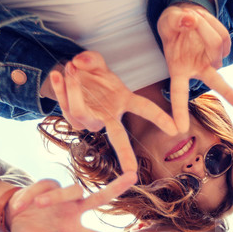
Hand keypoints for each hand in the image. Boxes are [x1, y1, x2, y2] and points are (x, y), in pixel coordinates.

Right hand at [8, 173, 135, 231]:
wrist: (13, 213)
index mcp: (73, 229)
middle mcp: (74, 210)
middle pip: (100, 198)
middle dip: (116, 188)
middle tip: (133, 177)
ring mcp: (64, 196)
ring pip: (72, 190)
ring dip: (55, 197)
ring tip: (37, 204)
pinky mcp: (50, 183)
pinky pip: (45, 186)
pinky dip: (32, 195)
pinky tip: (20, 205)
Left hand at [49, 51, 177, 173]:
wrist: (70, 76)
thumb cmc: (92, 74)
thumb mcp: (96, 62)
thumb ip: (91, 59)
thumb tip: (80, 63)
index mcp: (124, 102)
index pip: (144, 109)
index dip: (159, 118)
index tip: (175, 129)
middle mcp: (109, 116)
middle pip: (119, 137)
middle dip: (125, 155)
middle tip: (131, 172)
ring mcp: (91, 120)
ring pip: (82, 112)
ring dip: (73, 89)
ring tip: (70, 66)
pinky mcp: (73, 118)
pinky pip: (65, 105)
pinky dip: (60, 88)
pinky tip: (58, 74)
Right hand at [157, 4, 232, 132]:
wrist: (185, 16)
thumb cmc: (172, 25)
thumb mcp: (167, 21)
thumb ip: (175, 21)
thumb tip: (189, 20)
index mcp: (179, 70)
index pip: (178, 94)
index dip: (179, 111)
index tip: (180, 129)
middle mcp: (198, 69)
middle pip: (217, 83)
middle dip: (231, 94)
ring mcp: (212, 60)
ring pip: (217, 45)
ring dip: (206, 28)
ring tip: (194, 22)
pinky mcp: (222, 49)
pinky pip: (225, 38)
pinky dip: (216, 26)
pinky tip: (205, 25)